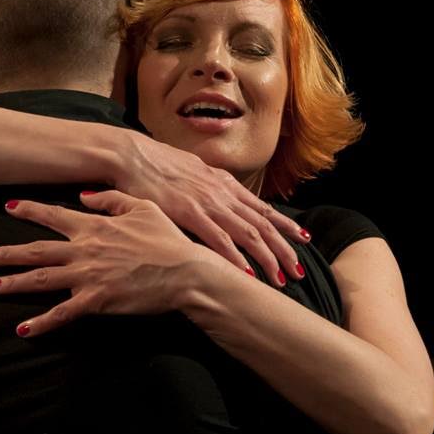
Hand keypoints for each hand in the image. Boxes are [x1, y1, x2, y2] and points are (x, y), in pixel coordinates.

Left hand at [0, 191, 221, 336]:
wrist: (185, 272)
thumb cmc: (168, 240)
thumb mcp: (143, 208)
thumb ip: (111, 200)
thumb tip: (84, 197)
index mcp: (94, 226)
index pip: (53, 215)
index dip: (29, 210)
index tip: (9, 207)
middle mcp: (84, 250)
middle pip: (37, 250)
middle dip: (7, 253)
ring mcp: (87, 276)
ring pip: (41, 279)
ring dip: (13, 283)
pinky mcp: (95, 301)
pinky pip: (62, 313)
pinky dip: (41, 322)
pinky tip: (23, 329)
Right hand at [115, 133, 307, 283]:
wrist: (131, 155)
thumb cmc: (154, 163)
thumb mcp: (190, 171)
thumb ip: (207, 185)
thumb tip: (216, 195)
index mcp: (223, 183)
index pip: (262, 207)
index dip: (284, 225)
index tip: (302, 238)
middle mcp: (222, 193)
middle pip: (263, 224)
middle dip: (284, 249)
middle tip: (299, 270)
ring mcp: (208, 203)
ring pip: (249, 234)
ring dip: (267, 258)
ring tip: (281, 278)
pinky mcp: (189, 213)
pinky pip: (219, 240)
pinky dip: (235, 258)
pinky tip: (246, 274)